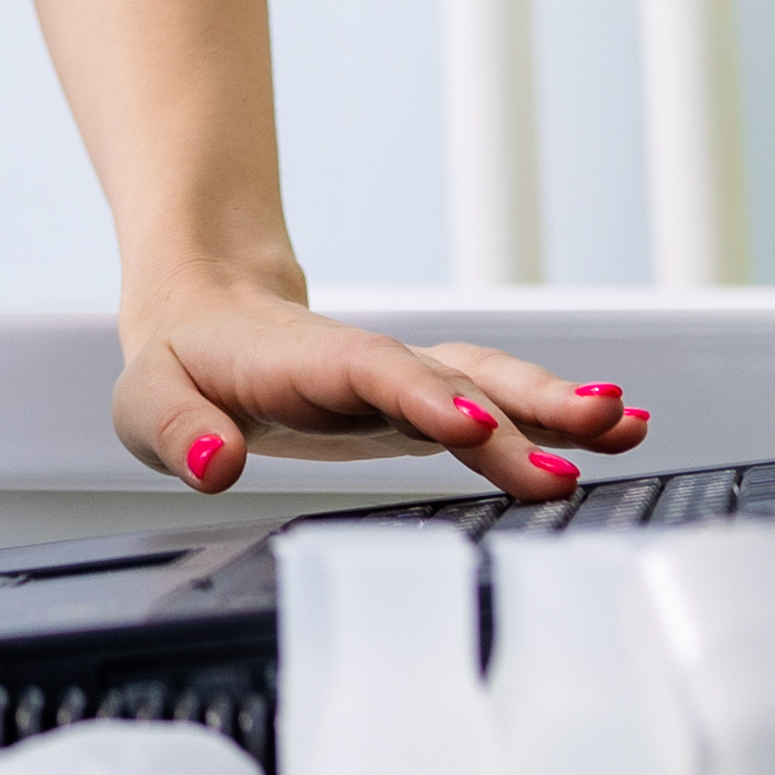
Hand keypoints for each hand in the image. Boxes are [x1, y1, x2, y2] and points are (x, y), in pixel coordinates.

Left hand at [114, 273, 650, 505]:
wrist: (204, 312)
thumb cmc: (180, 365)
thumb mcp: (146, 403)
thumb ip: (179, 431)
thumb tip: (213, 462)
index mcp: (302, 362)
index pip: (367, 374)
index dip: (419, 398)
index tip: (470, 426)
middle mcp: (368, 366)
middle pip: (453, 377)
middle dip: (523, 404)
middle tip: (594, 426)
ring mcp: (406, 381)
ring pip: (489, 385)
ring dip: (556, 407)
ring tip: (628, 425)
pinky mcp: (426, 403)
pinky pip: (497, 405)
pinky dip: (552, 419)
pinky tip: (619, 429)